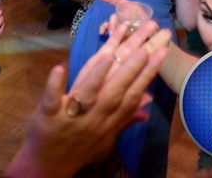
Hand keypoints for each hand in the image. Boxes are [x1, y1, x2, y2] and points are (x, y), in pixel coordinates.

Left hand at [4, 22, 168, 177]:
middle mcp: (95, 118)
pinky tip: (59, 68)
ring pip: (88, 94)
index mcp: (110, 120)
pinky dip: (55, 84)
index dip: (148, 73)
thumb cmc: (80, 144)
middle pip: (116, 91)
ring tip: (109, 56)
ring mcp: (71, 116)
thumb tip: (150, 99)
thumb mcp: (107, 133)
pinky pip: (52, 99)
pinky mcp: (48, 115)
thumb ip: (127, 114)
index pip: (133, 94)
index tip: (162, 51)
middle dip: (131, 69)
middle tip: (146, 46)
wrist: (49, 165)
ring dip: (98, 76)